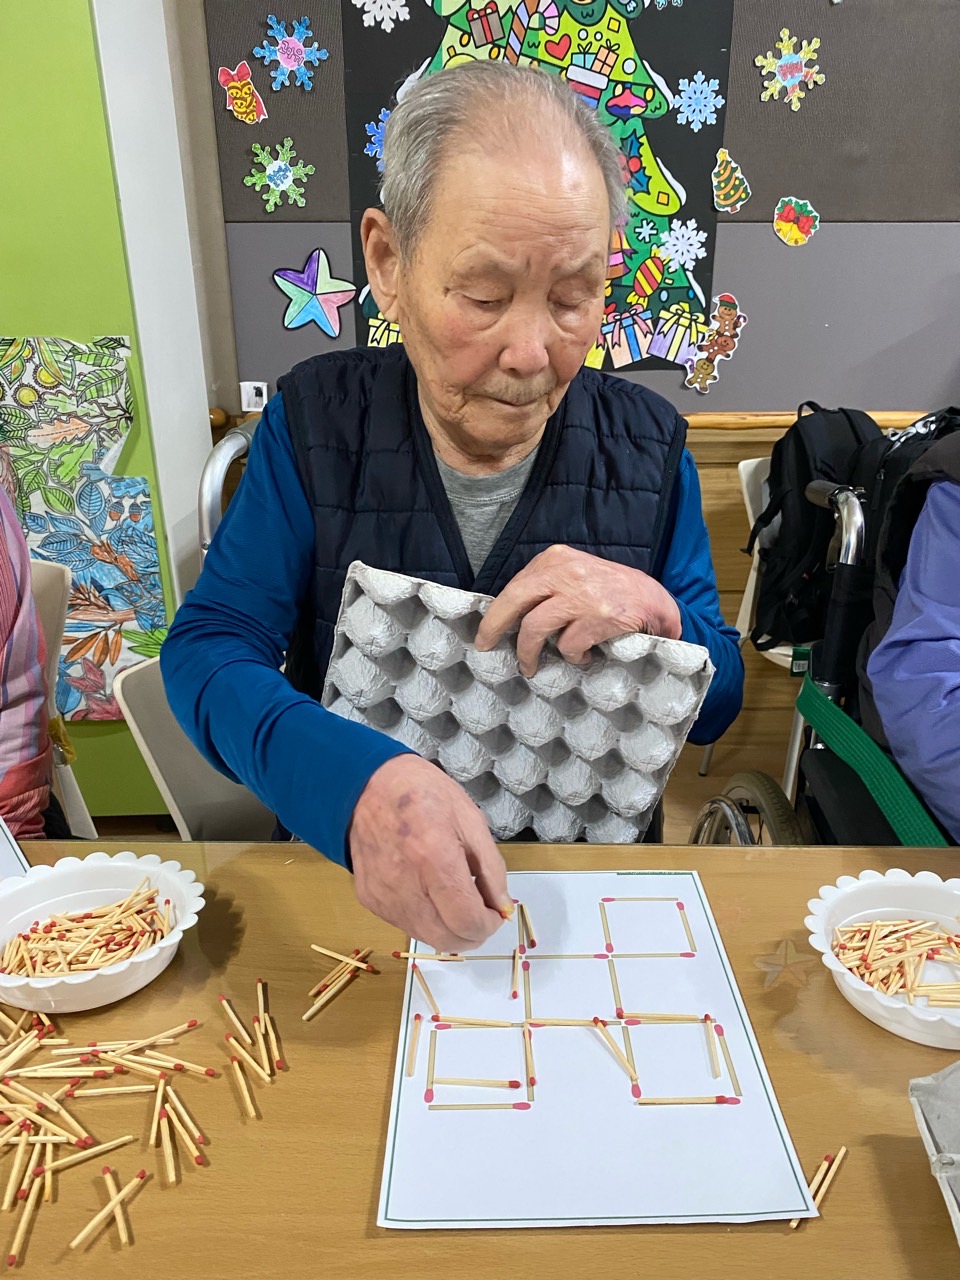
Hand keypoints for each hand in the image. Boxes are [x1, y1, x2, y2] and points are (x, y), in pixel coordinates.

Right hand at [349, 755, 510, 951]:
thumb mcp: (470, 820)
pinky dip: (426, 918)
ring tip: (454, 896)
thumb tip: (503, 907)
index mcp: (434, 858)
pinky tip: (429, 890)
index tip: (495, 912)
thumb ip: (491, 869)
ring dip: (449, 928)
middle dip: (472, 933)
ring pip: (427, 938)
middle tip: (479, 910)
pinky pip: (406, 925)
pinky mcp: (370, 900)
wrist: (366, 787)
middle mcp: (405, 885)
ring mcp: (384, 896)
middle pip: (447, 939)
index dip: (488, 924)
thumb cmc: (422, 794)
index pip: (467, 921)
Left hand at [475, 544, 681, 676]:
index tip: (488, 631)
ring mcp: (581, 595)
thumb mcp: (577, 575)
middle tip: (486, 647)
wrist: (656, 601)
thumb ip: (548, 588)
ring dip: (528, 653)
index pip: (516, 586)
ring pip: (534, 628)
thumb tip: (510, 616)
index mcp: (556, 559)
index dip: (497, 611)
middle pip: (514, 600)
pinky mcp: (598, 617)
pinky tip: (582, 654)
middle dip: (494, 627)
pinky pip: (567, 645)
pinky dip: (570, 656)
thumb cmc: (612, 592)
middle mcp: (566, 572)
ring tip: (530, 667)